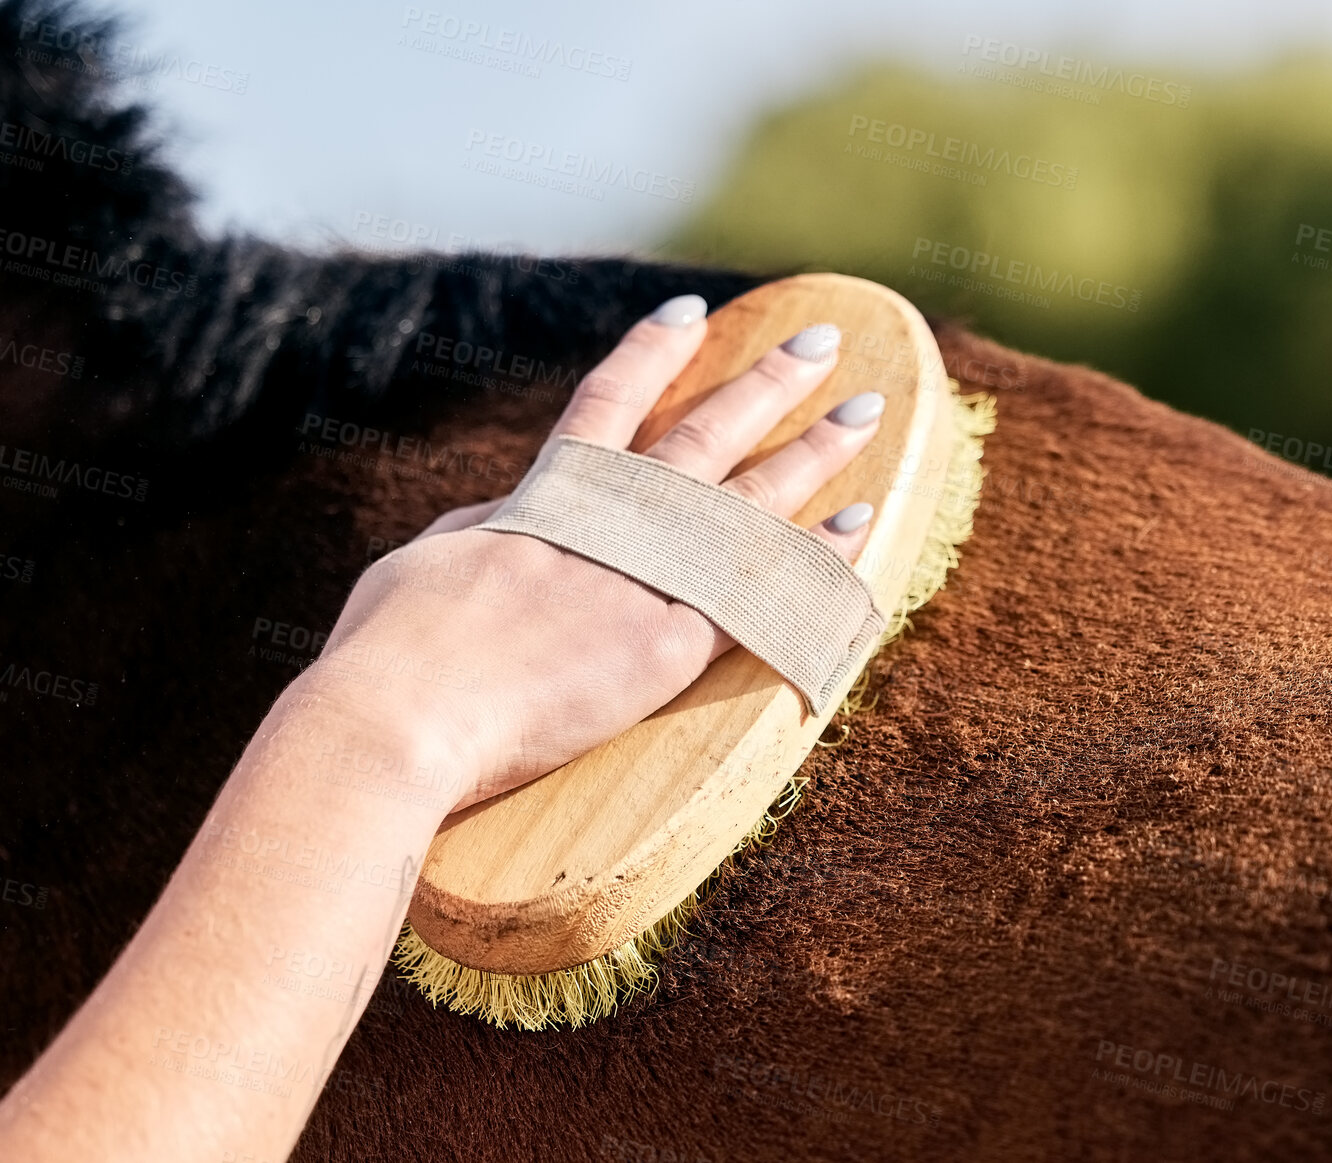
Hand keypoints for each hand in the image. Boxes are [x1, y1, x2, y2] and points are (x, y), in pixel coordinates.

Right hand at [291, 295, 885, 809]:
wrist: (403, 721)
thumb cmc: (391, 650)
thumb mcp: (423, 560)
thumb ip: (486, 526)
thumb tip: (512, 508)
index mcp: (546, 495)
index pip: (609, 402)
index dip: (653, 354)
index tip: (694, 313)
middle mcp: (610, 523)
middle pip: (707, 434)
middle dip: (768, 383)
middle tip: (823, 341)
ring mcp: (647, 580)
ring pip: (752, 501)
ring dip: (815, 451)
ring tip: (867, 413)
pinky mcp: (671, 647)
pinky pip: (763, 595)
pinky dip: (814, 560)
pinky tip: (859, 526)